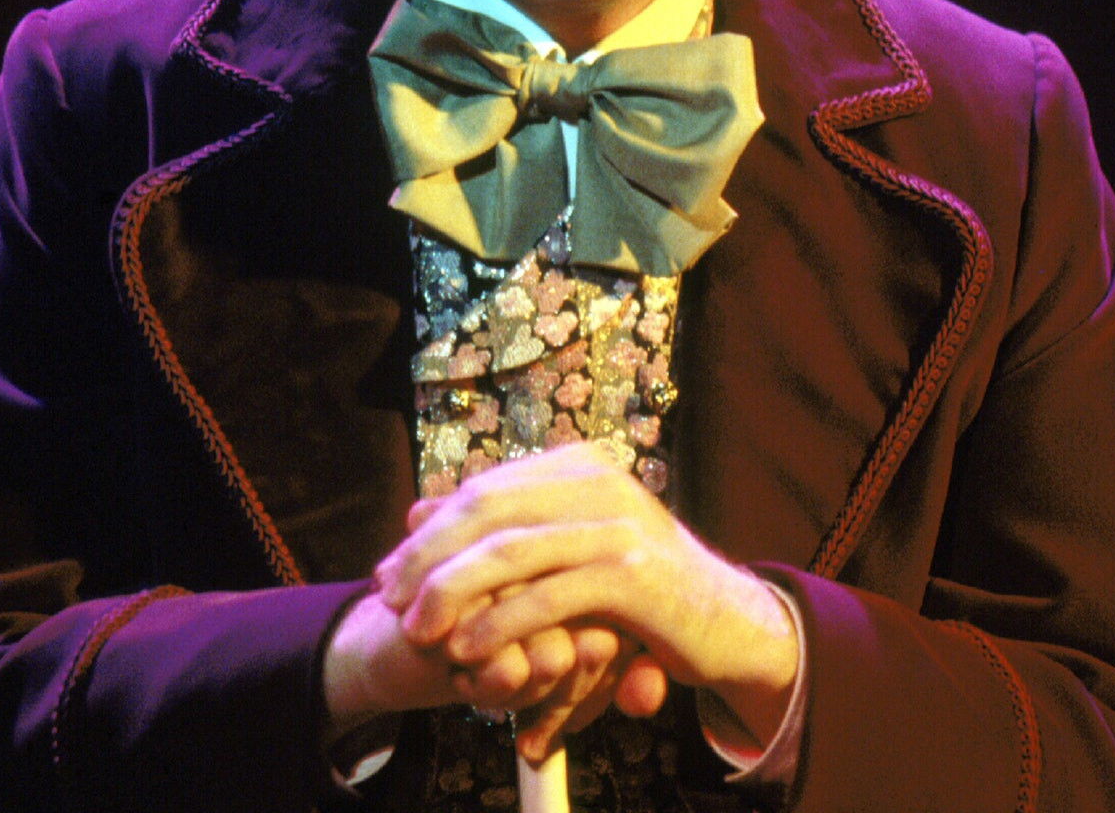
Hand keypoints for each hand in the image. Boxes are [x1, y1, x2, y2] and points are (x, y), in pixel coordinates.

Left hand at [374, 445, 799, 750]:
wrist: (726, 621)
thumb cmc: (638, 590)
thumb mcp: (568, 547)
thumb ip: (505, 526)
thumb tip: (419, 507)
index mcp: (580, 465)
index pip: (484, 490)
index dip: (430, 531)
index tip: (389, 572)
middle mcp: (599, 482)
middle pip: (487, 511)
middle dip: (429, 557)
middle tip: (387, 597)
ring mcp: (618, 525)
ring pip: (510, 553)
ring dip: (452, 593)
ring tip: (416, 628)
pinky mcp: (633, 574)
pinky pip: (547, 597)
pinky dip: (499, 623)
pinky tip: (467, 649)